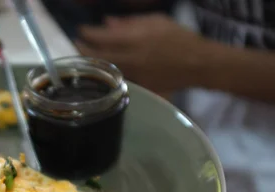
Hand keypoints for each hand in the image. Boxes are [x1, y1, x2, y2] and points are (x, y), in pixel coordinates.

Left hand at [75, 14, 211, 92]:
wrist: (198, 64)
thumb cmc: (179, 37)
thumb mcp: (155, 21)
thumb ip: (130, 23)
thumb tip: (106, 23)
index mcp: (136, 39)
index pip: (103, 37)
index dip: (88, 33)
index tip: (80, 30)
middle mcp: (132, 58)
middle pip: (99, 56)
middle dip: (84, 50)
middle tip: (75, 45)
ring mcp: (134, 74)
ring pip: (105, 70)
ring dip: (92, 64)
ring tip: (83, 58)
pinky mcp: (139, 86)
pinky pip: (117, 80)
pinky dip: (106, 75)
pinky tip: (100, 72)